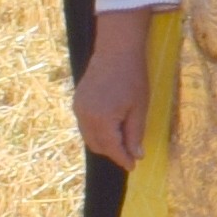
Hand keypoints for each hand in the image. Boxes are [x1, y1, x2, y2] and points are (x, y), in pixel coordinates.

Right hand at [70, 41, 145, 166]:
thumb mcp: (139, 108)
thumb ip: (135, 134)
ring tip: (121, 141)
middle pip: (97, 146)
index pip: (112, 148)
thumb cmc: (133, 77)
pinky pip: (85, 125)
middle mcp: (85, 116)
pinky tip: (110, 127)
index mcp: (101, 120)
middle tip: (130, 154)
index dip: (123, 159)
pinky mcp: (77, 101)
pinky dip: (96, 131)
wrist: (116, 50)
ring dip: (104, 143)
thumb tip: (136, 156)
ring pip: (89, 137)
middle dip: (113, 153)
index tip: (133, 166)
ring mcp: (78, 108)